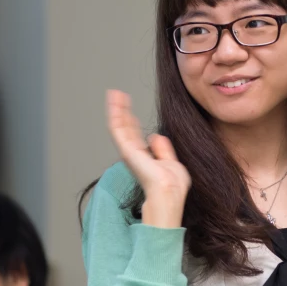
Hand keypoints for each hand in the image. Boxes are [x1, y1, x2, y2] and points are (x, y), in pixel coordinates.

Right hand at [106, 89, 190, 227]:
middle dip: (121, 110)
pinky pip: (118, 128)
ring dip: (116, 108)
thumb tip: (155, 136)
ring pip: (119, 125)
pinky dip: (115, 114)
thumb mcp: (170, 162)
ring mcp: (129, 151)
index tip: (128, 105)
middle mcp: (134, 153)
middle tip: (117, 94)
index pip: (134, 133)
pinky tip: (115, 101)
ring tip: (114, 93)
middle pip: (125, 127)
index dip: (131, 119)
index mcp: (144, 156)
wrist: (169, 192)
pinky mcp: (127, 149)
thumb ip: (162, 149)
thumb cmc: (172, 185)